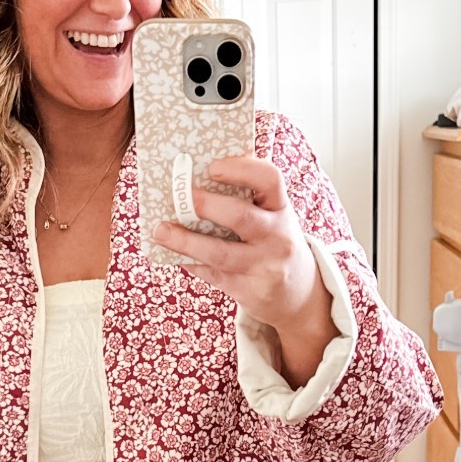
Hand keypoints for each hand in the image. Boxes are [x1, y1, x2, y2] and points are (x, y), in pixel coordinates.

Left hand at [152, 155, 337, 387]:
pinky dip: (189, 261)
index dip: (241, 168)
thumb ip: (248, 198)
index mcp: (282, 209)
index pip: (270, 179)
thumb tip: (197, 176)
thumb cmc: (274, 244)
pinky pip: (213, 274)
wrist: (299, 295)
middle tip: (181, 197)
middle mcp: (277, 237)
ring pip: (220, 252)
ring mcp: (264, 267)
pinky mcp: (248, 290)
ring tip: (161, 231)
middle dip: (207, 205)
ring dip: (186, 241)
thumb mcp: (273, 218)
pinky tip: (172, 252)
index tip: (212, 166)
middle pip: (241, 216)